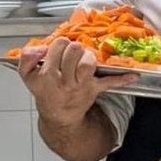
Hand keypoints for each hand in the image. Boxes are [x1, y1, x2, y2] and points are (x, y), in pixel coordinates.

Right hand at [18, 38, 137, 130]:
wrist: (58, 115)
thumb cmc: (45, 91)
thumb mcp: (27, 76)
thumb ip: (27, 57)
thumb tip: (40, 47)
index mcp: (47, 73)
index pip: (58, 45)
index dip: (60, 45)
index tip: (59, 52)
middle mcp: (64, 79)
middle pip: (74, 49)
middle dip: (74, 48)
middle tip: (72, 55)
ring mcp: (80, 85)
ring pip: (89, 61)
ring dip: (88, 57)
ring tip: (84, 60)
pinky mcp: (94, 89)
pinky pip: (110, 83)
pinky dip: (122, 79)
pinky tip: (133, 76)